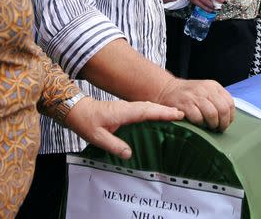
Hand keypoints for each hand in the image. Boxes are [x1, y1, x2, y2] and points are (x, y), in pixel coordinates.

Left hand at [64, 97, 183, 158]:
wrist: (78, 109)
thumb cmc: (86, 122)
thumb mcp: (97, 137)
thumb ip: (114, 145)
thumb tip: (130, 154)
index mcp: (123, 112)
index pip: (146, 111)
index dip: (162, 112)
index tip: (177, 114)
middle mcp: (127, 107)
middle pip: (151, 107)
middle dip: (166, 110)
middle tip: (183, 114)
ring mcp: (126, 107)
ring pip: (147, 106)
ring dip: (161, 109)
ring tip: (176, 114)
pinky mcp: (125, 109)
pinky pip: (143, 108)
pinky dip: (153, 110)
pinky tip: (159, 114)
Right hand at [156, 77, 234, 131]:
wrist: (167, 89)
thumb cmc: (189, 94)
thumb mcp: (206, 91)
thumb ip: (217, 100)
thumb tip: (228, 117)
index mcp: (213, 86)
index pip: (230, 103)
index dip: (230, 117)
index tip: (226, 123)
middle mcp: (206, 89)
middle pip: (223, 110)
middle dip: (223, 123)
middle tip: (219, 129)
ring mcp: (195, 96)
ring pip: (212, 114)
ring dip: (212, 124)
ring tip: (210, 127)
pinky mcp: (185, 104)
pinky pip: (198, 118)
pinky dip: (199, 123)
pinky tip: (197, 123)